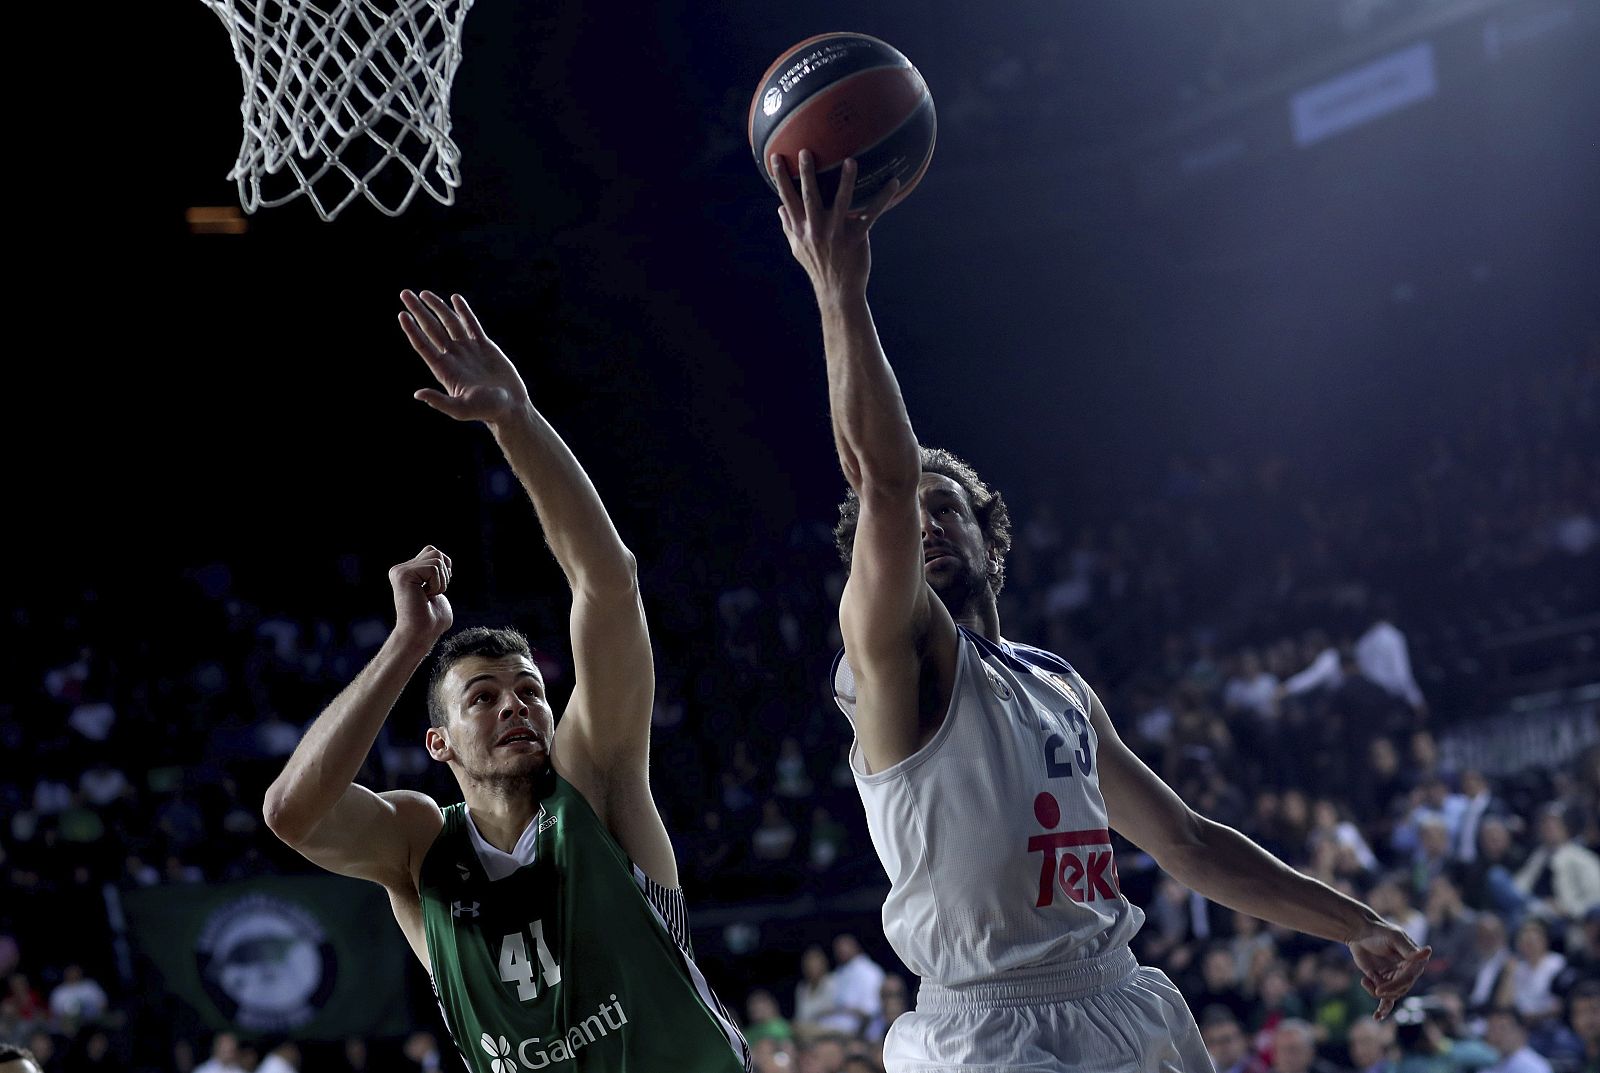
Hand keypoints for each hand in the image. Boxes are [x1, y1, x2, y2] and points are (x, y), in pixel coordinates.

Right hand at [389, 546, 453, 644]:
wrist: (420, 635)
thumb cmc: (432, 621)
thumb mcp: (439, 590)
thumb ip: (439, 573)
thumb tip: (445, 561)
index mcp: (407, 572)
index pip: (433, 552)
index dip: (443, 570)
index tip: (434, 591)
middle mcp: (400, 569)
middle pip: (435, 552)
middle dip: (443, 574)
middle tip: (431, 594)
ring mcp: (399, 571)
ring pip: (436, 558)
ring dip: (441, 582)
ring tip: (428, 596)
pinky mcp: (402, 575)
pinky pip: (434, 568)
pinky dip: (437, 585)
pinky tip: (424, 597)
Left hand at [399, 290, 528, 425]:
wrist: (510, 407)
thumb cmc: (485, 411)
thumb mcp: (460, 409)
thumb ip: (439, 401)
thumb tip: (418, 394)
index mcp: (444, 370)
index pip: (423, 345)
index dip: (412, 330)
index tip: (402, 314)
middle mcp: (453, 357)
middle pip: (432, 329)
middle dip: (419, 311)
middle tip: (405, 294)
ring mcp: (468, 350)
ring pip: (449, 323)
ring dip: (437, 307)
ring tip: (424, 293)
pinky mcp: (484, 346)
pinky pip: (471, 324)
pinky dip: (463, 311)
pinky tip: (455, 299)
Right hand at [772, 150, 899, 298]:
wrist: (837, 292)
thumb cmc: (818, 267)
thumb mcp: (797, 249)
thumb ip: (789, 226)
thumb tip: (779, 208)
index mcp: (801, 229)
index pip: (787, 199)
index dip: (780, 178)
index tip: (775, 156)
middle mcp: (816, 230)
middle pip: (809, 197)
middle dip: (806, 174)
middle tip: (805, 151)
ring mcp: (837, 234)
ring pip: (841, 203)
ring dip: (846, 181)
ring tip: (850, 161)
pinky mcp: (856, 238)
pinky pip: (871, 215)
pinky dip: (883, 198)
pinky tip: (894, 182)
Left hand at [1347, 921, 1430, 1019]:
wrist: (1359, 932)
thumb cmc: (1379, 931)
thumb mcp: (1393, 937)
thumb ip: (1408, 948)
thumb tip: (1428, 952)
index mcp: (1414, 962)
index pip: (1409, 979)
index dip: (1396, 985)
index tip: (1380, 988)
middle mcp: (1407, 972)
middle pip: (1400, 989)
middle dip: (1387, 990)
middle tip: (1373, 987)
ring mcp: (1395, 979)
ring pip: (1391, 995)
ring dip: (1378, 993)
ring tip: (1365, 981)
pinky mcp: (1382, 983)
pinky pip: (1386, 1001)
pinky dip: (1382, 1010)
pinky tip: (1377, 1017)